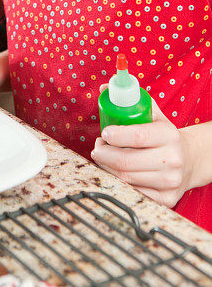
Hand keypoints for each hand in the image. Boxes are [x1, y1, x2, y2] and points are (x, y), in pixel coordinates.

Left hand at [91, 86, 192, 206]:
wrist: (190, 159)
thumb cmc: (163, 134)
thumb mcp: (152, 113)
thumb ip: (129, 99)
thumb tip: (104, 86)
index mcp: (169, 135)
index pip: (137, 136)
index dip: (115, 135)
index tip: (104, 133)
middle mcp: (172, 159)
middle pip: (126, 161)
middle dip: (103, 154)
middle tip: (97, 147)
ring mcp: (170, 181)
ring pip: (126, 179)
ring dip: (107, 167)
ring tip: (103, 157)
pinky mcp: (167, 199)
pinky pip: (133, 193)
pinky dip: (119, 182)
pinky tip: (116, 172)